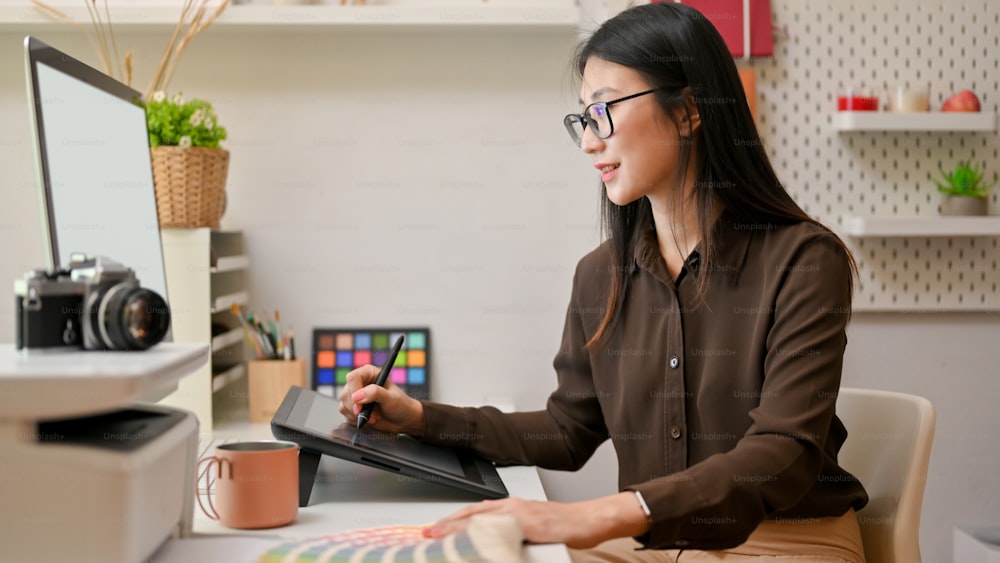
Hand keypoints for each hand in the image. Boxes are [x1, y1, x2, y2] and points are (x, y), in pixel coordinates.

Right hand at [338, 364, 423, 435]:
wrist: (402, 420)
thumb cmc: (400, 405)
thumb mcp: (391, 398)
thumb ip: (375, 393)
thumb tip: (357, 396)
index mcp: (369, 373)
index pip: (353, 378)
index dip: (354, 391)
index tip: (360, 405)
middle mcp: (360, 383)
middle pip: (346, 393)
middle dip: (357, 408)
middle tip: (369, 414)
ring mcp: (355, 396)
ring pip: (344, 405)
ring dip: (358, 415)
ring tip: (374, 417)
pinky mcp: (353, 408)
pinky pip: (345, 414)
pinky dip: (356, 420)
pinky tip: (368, 420)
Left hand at [422, 494, 650, 548]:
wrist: (590, 519)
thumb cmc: (565, 525)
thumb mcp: (532, 527)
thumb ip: (511, 530)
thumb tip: (489, 540)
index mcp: (512, 506)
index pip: (474, 513)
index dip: (452, 521)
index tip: (434, 529)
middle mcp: (513, 506)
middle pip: (472, 515)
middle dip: (448, 525)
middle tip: (427, 534)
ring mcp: (521, 514)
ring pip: (482, 521)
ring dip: (459, 529)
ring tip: (440, 538)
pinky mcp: (531, 524)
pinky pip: (502, 530)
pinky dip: (484, 535)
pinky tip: (473, 541)